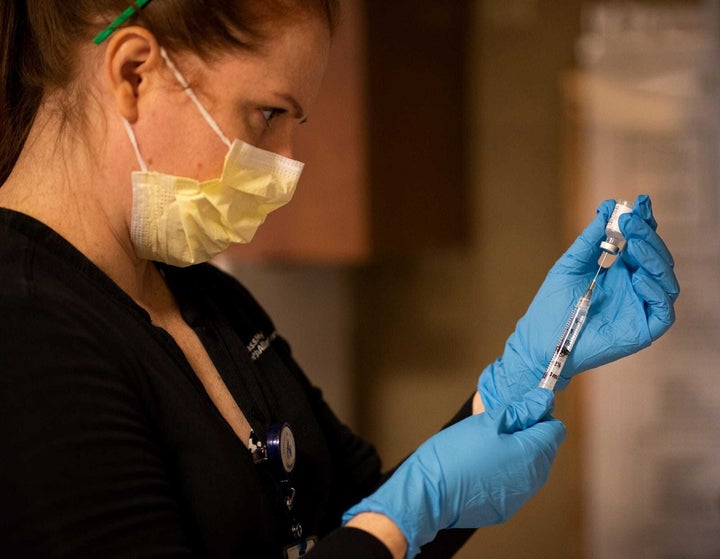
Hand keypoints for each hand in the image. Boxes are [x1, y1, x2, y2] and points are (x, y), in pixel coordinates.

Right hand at [342, 389, 564, 557]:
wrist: (429, 494)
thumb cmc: (454, 455)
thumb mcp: (487, 422)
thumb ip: (520, 411)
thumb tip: (542, 401)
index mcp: (531, 454)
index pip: (554, 429)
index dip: (537, 415)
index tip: (518, 410)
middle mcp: (532, 479)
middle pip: (543, 448)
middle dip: (525, 434)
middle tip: (494, 427)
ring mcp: (519, 496)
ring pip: (528, 466)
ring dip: (514, 452)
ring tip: (484, 447)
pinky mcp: (505, 507)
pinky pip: (514, 483)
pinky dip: (503, 472)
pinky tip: (480, 466)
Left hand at [478, 195, 678, 409]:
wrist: (539, 341)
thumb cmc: (552, 305)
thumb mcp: (570, 264)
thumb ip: (590, 239)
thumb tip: (607, 207)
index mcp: (620, 271)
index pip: (640, 243)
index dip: (644, 223)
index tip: (639, 202)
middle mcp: (635, 287)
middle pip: (656, 258)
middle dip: (647, 236)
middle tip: (630, 221)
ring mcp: (640, 308)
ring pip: (665, 280)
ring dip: (653, 258)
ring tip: (634, 242)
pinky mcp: (643, 329)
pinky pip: (663, 309)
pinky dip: (655, 290)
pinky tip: (638, 277)